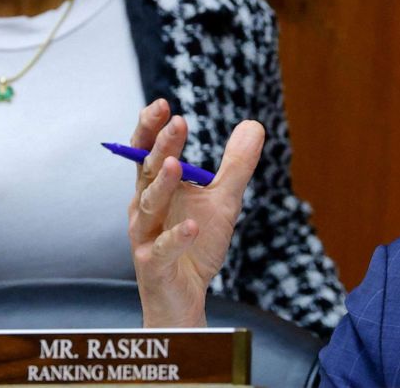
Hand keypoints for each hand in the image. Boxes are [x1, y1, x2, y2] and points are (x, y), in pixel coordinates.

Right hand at [128, 99, 263, 326]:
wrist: (186, 296)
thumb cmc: (197, 243)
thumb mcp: (223, 199)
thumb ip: (236, 164)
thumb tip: (254, 124)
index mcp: (157, 188)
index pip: (148, 152)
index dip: (151, 129)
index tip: (162, 104)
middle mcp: (146, 208)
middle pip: (148, 172)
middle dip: (160, 146)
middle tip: (176, 121)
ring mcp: (146, 237)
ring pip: (150, 206)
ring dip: (162, 185)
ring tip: (176, 165)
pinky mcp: (154, 265)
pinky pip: (163, 249)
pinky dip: (177, 238)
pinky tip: (192, 225)